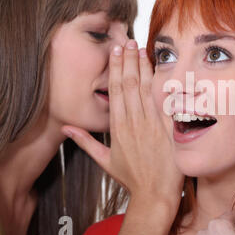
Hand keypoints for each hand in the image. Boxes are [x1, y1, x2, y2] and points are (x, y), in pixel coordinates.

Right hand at [61, 40, 183, 205]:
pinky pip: (165, 104)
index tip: (115, 52)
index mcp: (118, 127)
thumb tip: (67, 127)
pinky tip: (163, 70)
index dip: (115, 69)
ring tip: (142, 49)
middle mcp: (133, 122)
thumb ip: (86, 142)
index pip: (114, 91)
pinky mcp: (168, 130)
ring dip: (143, 67)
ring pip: (145, 90)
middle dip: (128, 61)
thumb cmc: (131, 177)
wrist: (154, 193)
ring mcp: (151, 125)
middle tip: (128, 41)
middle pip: (129, 85)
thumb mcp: (105, 161)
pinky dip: (163, 86)